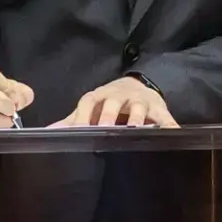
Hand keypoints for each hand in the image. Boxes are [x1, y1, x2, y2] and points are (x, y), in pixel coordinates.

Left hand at [55, 77, 177, 128]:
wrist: (137, 87)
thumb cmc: (108, 104)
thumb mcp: (91, 109)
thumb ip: (71, 121)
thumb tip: (47, 133)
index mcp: (99, 97)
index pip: (88, 104)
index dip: (83, 116)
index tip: (78, 131)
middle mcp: (118, 96)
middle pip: (112, 103)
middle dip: (109, 115)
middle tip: (105, 129)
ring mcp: (139, 101)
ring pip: (138, 107)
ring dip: (137, 118)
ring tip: (136, 130)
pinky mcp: (158, 108)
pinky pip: (165, 117)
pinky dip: (169, 125)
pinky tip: (173, 134)